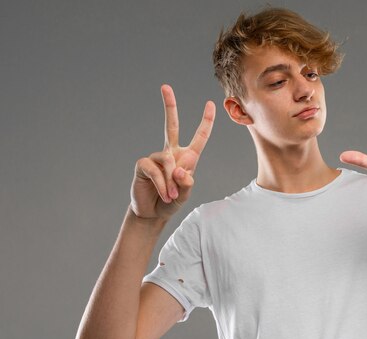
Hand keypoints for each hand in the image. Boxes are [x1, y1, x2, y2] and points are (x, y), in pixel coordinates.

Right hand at [130, 84, 214, 219]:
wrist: (152, 213)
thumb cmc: (171, 202)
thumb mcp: (185, 195)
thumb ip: (186, 183)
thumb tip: (179, 170)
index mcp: (187, 157)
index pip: (199, 137)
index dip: (206, 122)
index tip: (211, 104)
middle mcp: (171, 153)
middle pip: (170, 125)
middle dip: (169, 106)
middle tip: (165, 86)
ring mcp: (156, 158)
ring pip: (168, 161)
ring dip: (171, 182)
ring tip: (171, 196)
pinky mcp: (144, 165)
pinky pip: (156, 170)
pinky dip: (162, 184)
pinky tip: (163, 193)